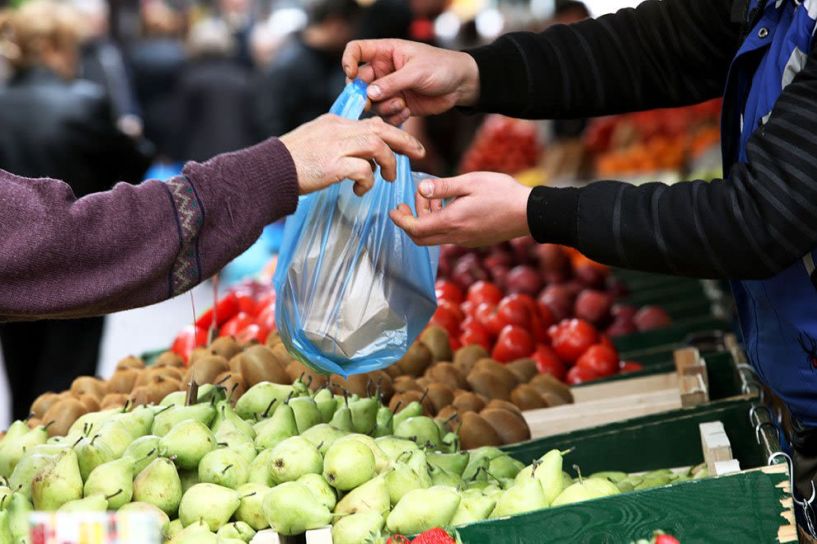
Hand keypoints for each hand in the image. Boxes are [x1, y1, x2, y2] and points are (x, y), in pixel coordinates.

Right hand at [280, 114, 424, 195]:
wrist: (268, 171)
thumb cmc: (291, 162)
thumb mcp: (316, 141)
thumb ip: (339, 142)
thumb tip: (362, 156)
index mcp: (335, 123)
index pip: (372, 122)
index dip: (393, 132)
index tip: (405, 144)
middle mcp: (338, 130)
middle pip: (381, 129)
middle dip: (405, 140)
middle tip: (419, 153)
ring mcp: (336, 146)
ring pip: (377, 146)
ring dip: (388, 164)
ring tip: (388, 178)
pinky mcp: (333, 165)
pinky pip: (364, 170)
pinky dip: (368, 181)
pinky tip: (360, 190)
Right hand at [342, 39, 479, 123]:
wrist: (461, 85)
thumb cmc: (442, 67)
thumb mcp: (417, 72)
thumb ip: (392, 83)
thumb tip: (369, 93)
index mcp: (385, 53)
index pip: (356, 51)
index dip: (348, 61)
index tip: (351, 75)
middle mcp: (383, 71)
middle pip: (359, 82)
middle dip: (364, 95)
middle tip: (371, 103)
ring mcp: (390, 89)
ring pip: (372, 102)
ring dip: (383, 107)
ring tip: (401, 105)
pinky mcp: (398, 105)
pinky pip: (385, 115)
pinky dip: (393, 117)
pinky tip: (407, 112)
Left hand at [390, 172, 531, 246]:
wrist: (529, 213)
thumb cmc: (502, 193)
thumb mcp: (470, 182)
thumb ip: (443, 187)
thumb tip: (420, 189)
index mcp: (451, 222)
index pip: (415, 229)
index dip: (400, 220)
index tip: (394, 209)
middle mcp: (456, 236)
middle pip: (421, 238)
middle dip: (410, 221)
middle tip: (409, 203)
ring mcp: (465, 241)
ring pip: (435, 237)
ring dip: (427, 220)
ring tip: (433, 198)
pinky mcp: (474, 241)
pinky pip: (449, 236)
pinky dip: (441, 223)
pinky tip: (450, 206)